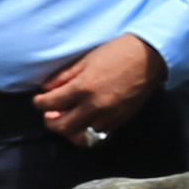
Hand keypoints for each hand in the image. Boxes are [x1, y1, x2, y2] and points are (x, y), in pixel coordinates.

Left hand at [36, 36, 163, 143]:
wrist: (150, 56)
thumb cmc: (118, 52)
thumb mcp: (86, 59)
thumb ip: (64, 76)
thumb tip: (47, 89)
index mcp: (82, 87)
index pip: (50, 104)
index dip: (39, 103)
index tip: (38, 101)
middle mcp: (94, 106)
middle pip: (62, 126)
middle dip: (51, 121)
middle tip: (50, 114)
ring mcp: (108, 116)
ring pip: (80, 136)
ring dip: (69, 131)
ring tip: (67, 121)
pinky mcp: (119, 121)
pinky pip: (98, 134)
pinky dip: (88, 130)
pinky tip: (85, 121)